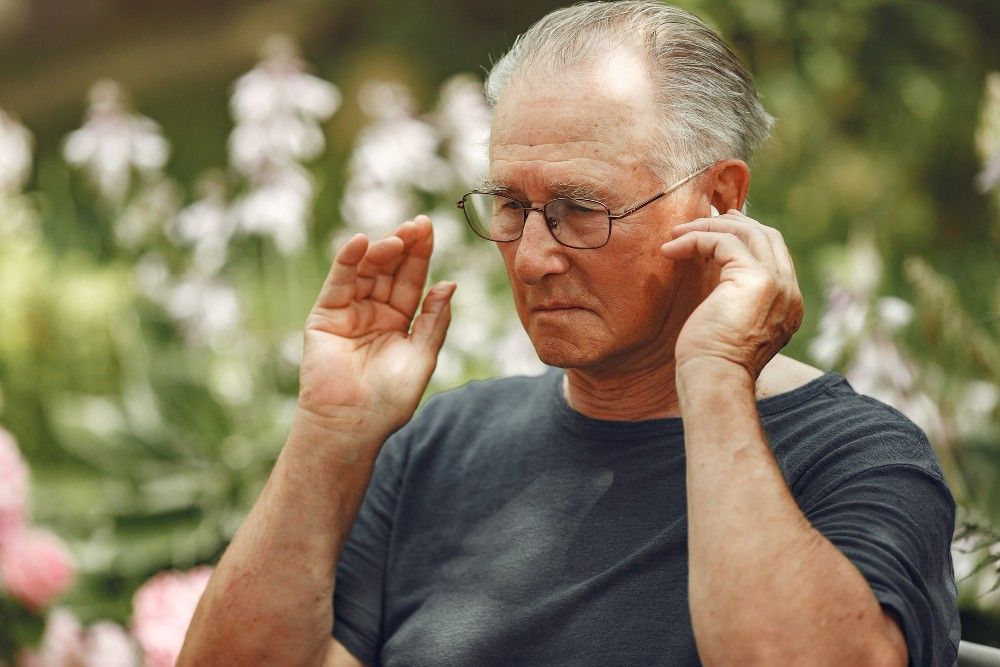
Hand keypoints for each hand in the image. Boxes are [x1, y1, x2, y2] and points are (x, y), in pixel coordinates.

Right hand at [298, 216, 454, 436]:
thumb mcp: (422, 357)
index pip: (411, 280)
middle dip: (402, 246)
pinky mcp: (325, 316)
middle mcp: (374, 313)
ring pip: (365, 272)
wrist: (352, 425)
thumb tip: (449, 283)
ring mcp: (349, 312)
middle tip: (416, 225)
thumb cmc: (389, 400)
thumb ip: (434, 320)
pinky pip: (337, 283)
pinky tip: (360, 242)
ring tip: (396, 239)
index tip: (429, 227)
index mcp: (400, 322)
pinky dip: (346, 261)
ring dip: (380, 251)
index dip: (420, 254)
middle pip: (389, 270)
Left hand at [660, 210, 802, 378]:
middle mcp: (790, 292)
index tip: (717, 228)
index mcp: (789, 305)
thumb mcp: (729, 325)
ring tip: (675, 235)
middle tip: (699, 220)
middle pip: (766, 236)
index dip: (746, 235)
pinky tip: (670, 250)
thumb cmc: (712, 364)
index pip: (774, 254)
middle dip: (731, 223)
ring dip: (708, 227)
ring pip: (747, 232)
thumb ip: (733, 299)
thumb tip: (715, 277)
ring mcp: (778, 284)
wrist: (715, 381)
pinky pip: (724, 242)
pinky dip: (695, 239)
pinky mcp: (757, 279)